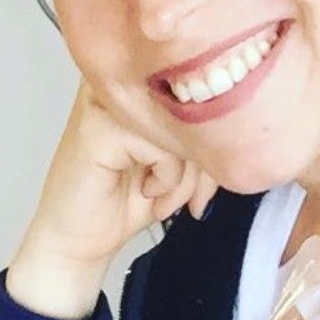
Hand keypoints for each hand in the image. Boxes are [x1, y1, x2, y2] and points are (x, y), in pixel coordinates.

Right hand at [6, 84, 217, 319]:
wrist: (75, 240)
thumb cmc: (124, 199)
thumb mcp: (181, 165)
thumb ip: (207, 140)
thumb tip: (244, 134)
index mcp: (139, 79)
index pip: (201, 88)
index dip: (216, 139)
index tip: (204, 182)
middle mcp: (120, 79)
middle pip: (195, 104)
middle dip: (205, 163)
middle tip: (191, 198)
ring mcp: (104, 99)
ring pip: (182, 126)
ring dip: (186, 177)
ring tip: (162, 196)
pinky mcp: (98, 127)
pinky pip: (162, 145)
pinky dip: (166, 179)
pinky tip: (146, 192)